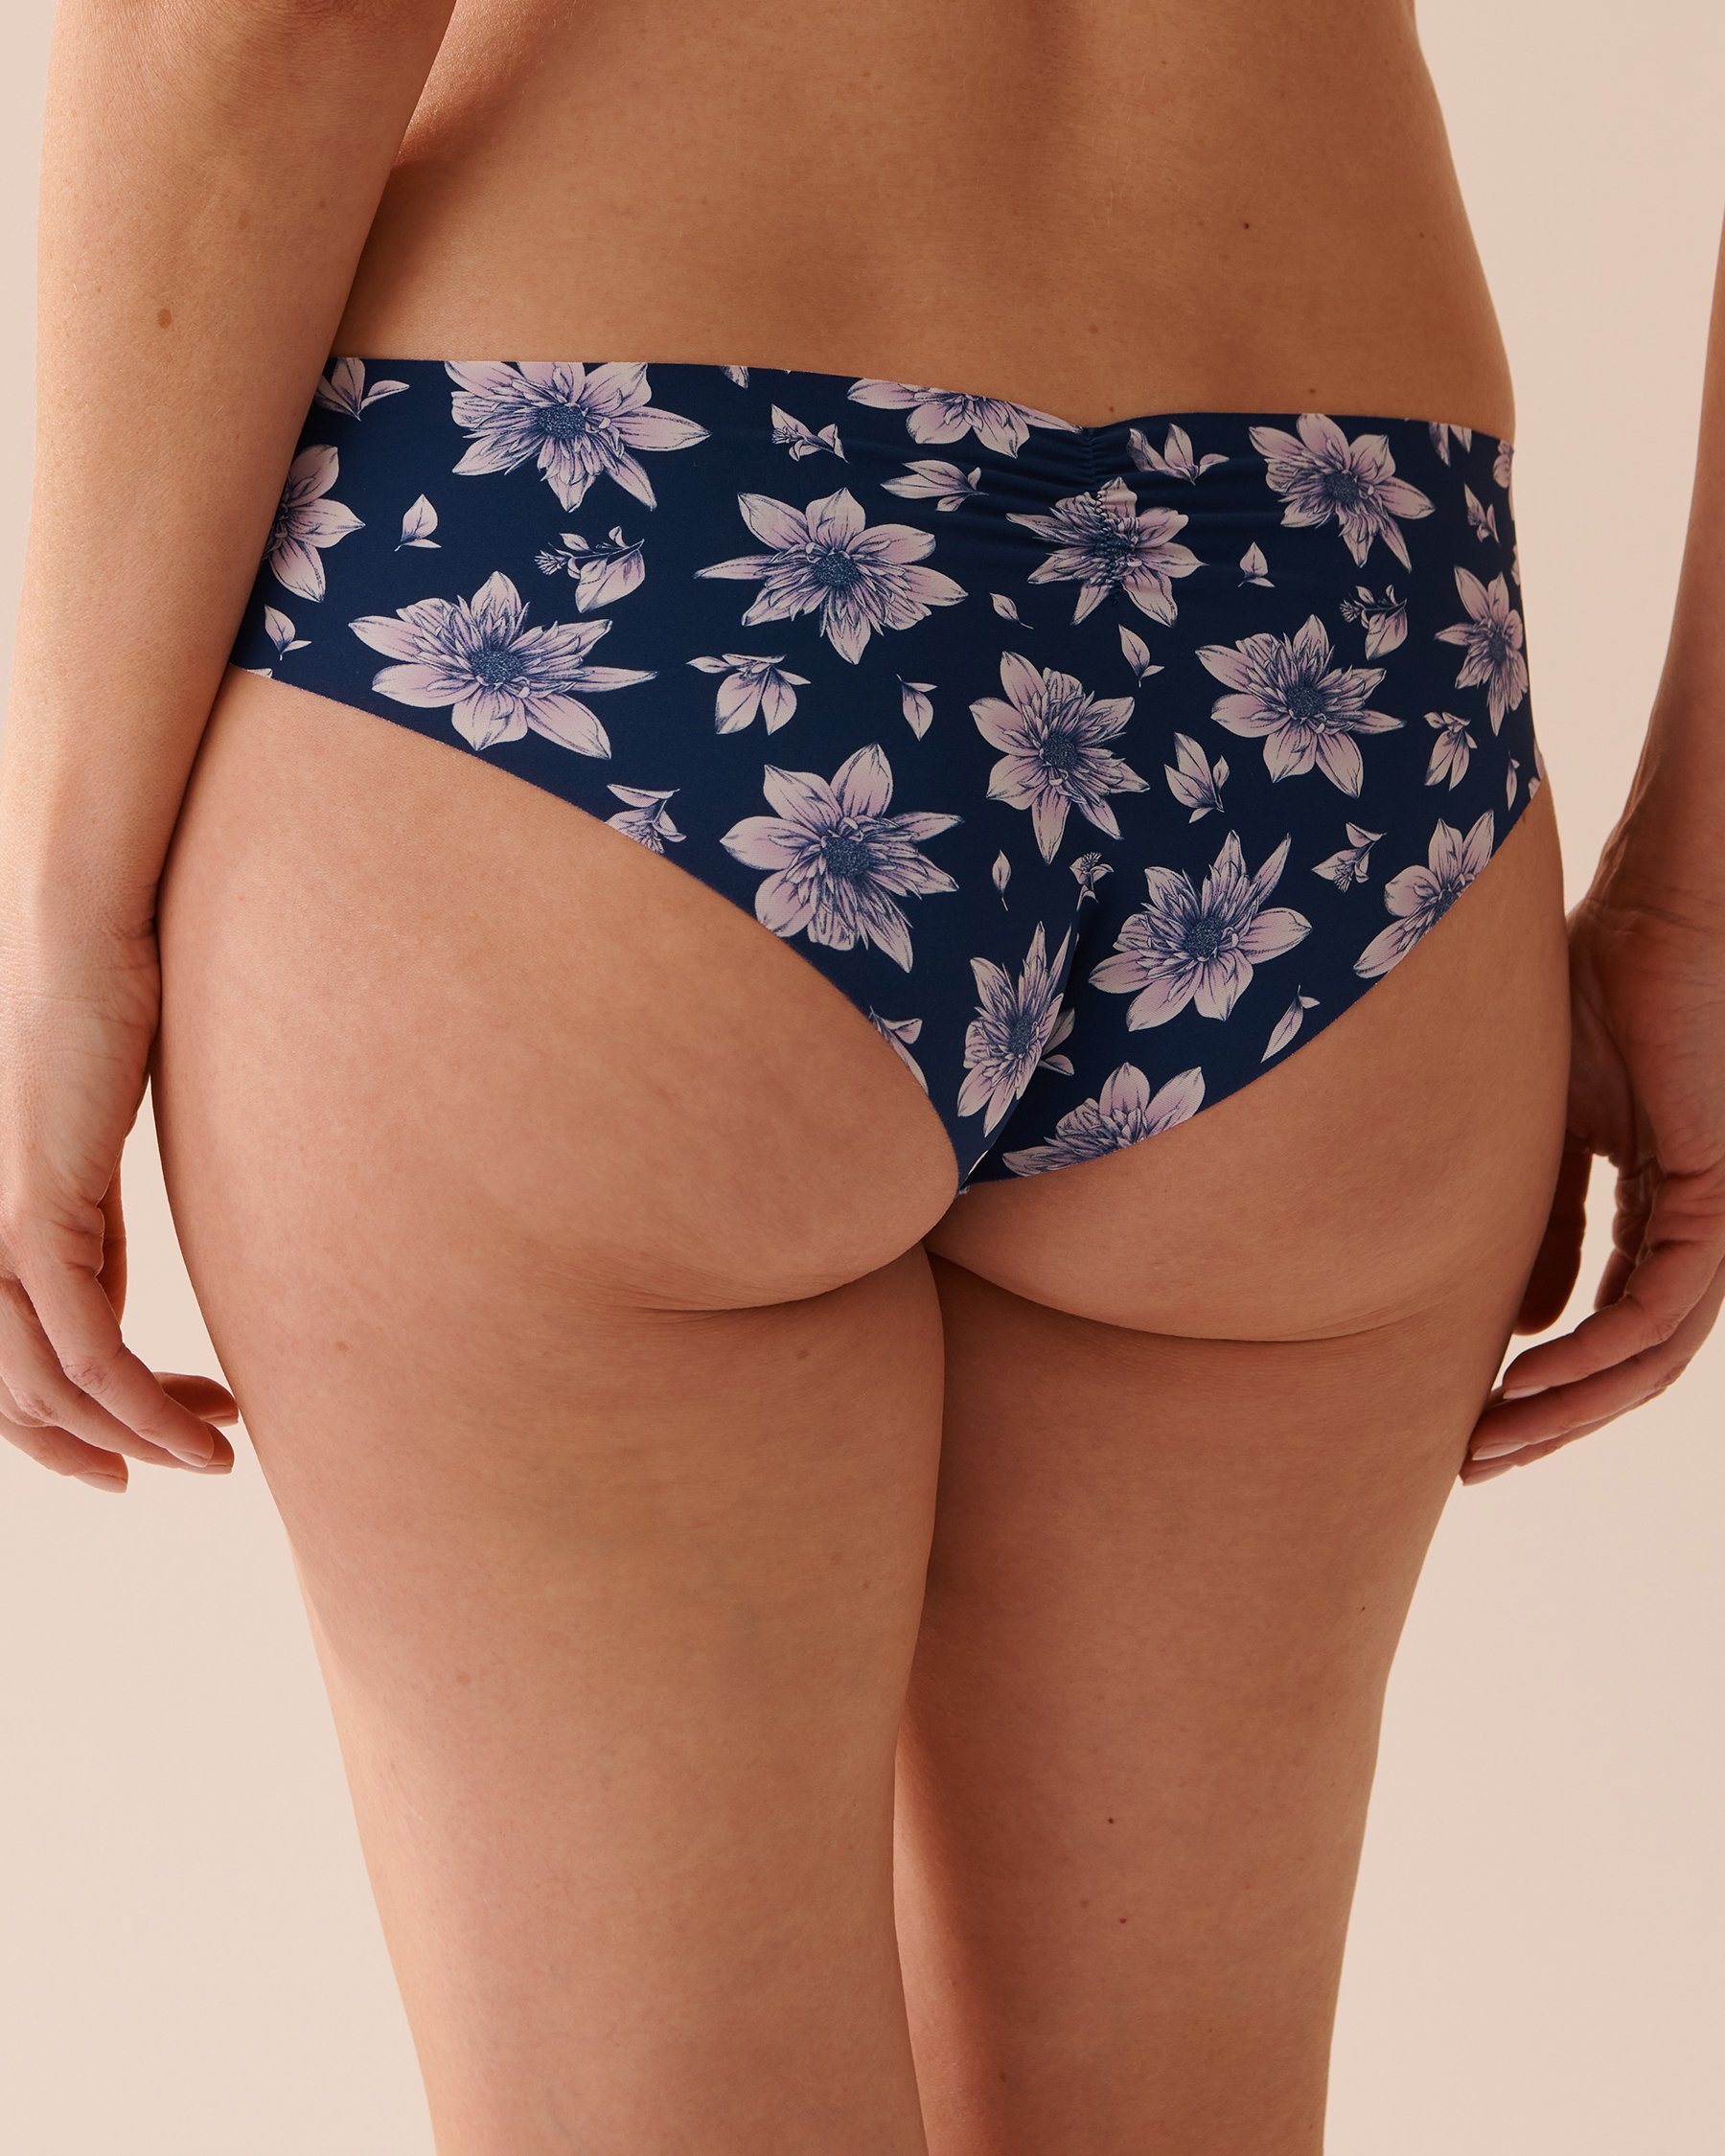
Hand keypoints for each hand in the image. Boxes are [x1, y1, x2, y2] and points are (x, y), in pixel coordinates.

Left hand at [0, 913, 237, 1491]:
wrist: (84, 950)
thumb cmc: (95, 1032)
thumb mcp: (88, 1165)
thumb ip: (85, 1240)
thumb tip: (107, 1309)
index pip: (7, 1373)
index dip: (67, 1434)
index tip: (147, 1451)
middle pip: (15, 1400)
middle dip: (103, 1450)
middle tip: (186, 1463)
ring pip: (47, 1389)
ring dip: (138, 1437)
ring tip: (213, 1452)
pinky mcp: (33, 1214)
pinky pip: (84, 1346)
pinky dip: (139, 1401)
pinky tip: (196, 1418)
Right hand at [1463, 867, 1724, 1483]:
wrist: (1652, 910)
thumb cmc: (1588, 993)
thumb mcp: (1542, 1135)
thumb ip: (1539, 1225)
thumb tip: (1516, 1323)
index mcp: (1659, 1203)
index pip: (1608, 1320)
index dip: (1542, 1381)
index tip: (1465, 1420)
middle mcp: (1694, 1223)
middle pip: (1631, 1356)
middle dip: (1550, 1419)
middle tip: (1471, 1464)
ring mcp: (1714, 1214)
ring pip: (1654, 1351)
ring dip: (1572, 1407)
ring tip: (1492, 1442)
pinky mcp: (1721, 1194)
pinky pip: (1664, 1305)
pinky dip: (1600, 1351)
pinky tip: (1531, 1375)